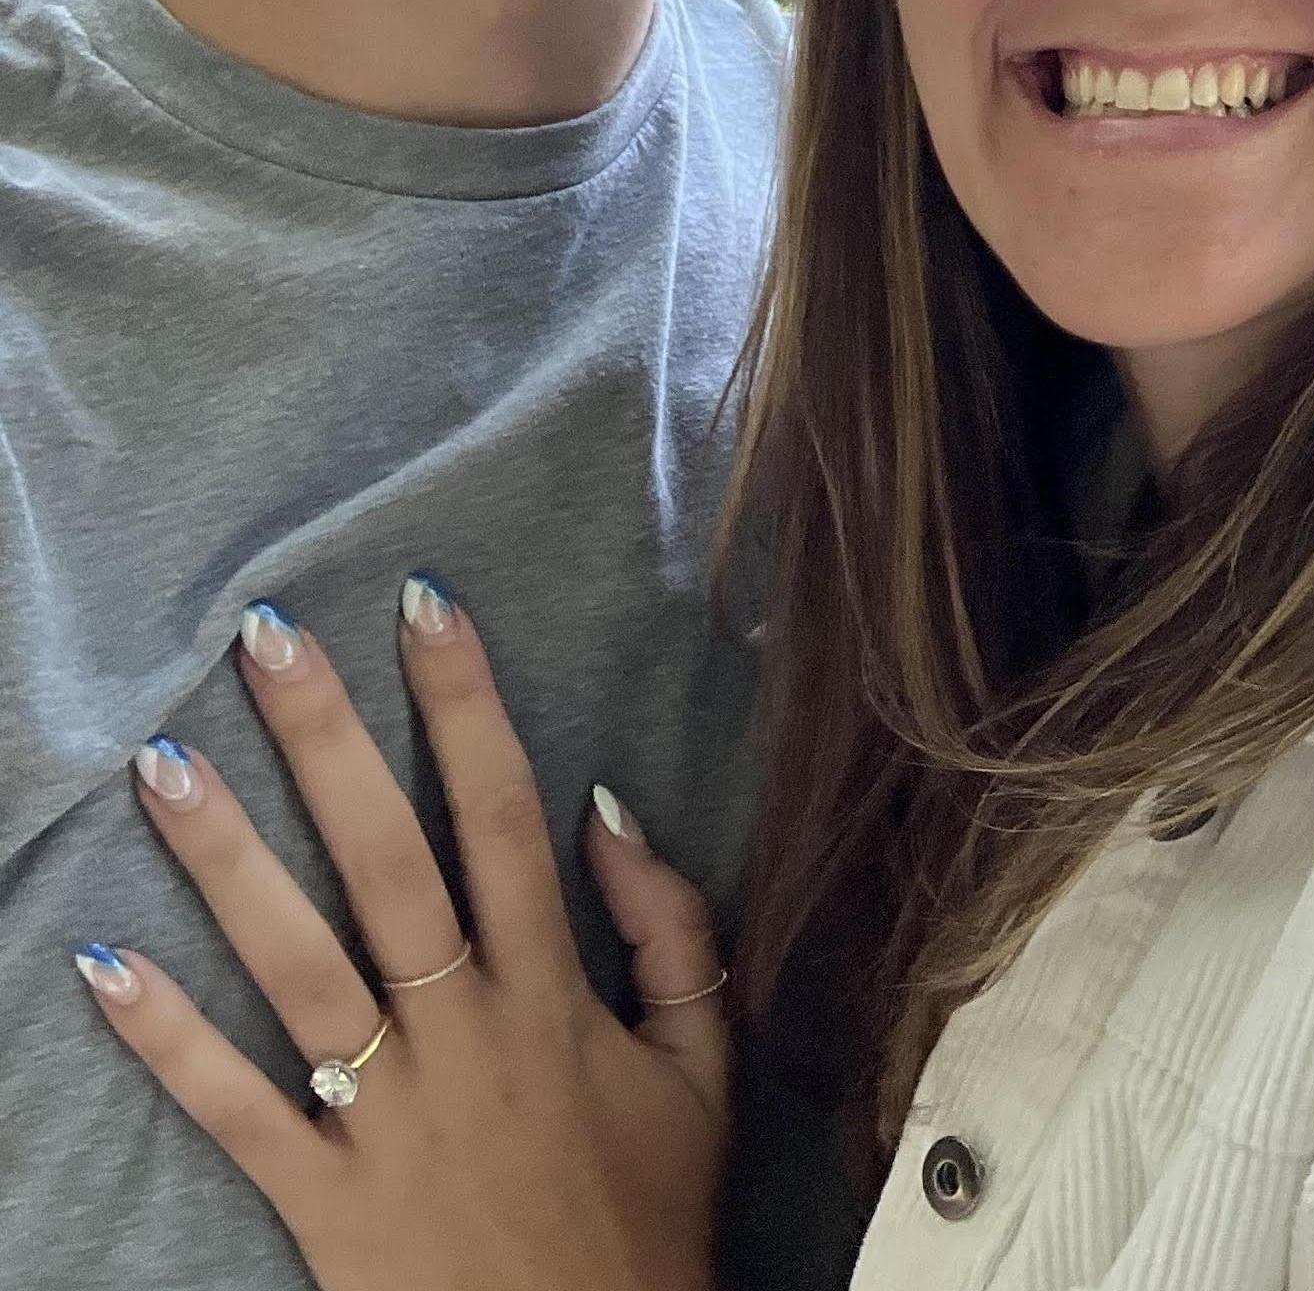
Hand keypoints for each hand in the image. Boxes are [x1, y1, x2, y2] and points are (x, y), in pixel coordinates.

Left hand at [75, 581, 728, 1290]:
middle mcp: (463, 1034)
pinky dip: (166, 1039)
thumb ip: (671, 931)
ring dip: (226, 860)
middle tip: (266, 640)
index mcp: (554, 993)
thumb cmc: (648, 1216)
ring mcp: (386, 1115)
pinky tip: (102, 965)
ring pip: (296, 964)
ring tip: (161, 763)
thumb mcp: (703, 1064)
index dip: (466, 705)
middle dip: (329, 741)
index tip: (425, 607)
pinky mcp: (322, 1198)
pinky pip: (232, 1109)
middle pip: (388, 862)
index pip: (503, 816)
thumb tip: (608, 809)